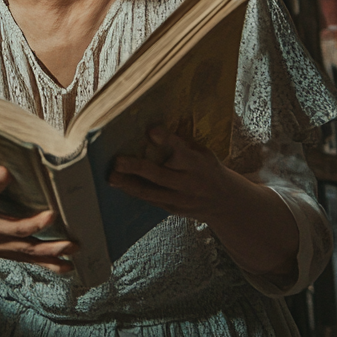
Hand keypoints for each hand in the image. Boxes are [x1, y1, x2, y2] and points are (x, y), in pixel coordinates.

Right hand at [0, 167, 76, 273]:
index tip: (4, 172)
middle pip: (13, 229)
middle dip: (33, 224)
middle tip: (51, 215)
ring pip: (27, 249)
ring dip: (51, 248)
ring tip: (72, 245)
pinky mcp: (7, 253)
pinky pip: (30, 260)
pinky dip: (50, 264)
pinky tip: (69, 266)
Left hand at [107, 127, 245, 226]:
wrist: (224, 202)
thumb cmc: (207, 168)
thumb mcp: (203, 152)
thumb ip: (182, 143)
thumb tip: (154, 128)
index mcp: (198, 163)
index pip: (183, 150)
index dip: (168, 140)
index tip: (151, 131)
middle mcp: (189, 182)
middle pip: (161, 176)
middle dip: (137, 168)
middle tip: (117, 161)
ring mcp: (181, 199)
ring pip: (151, 192)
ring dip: (129, 184)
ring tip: (111, 177)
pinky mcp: (173, 209)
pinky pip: (150, 200)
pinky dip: (134, 192)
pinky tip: (120, 184)